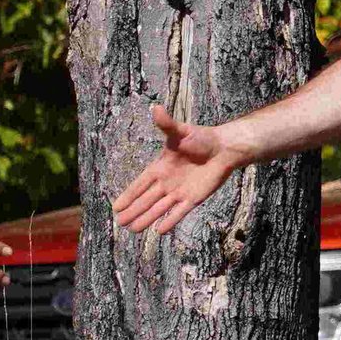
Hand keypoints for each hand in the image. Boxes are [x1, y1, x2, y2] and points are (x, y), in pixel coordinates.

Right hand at [112, 105, 246, 235]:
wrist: (224, 148)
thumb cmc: (202, 138)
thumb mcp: (181, 131)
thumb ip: (166, 124)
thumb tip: (155, 108)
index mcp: (160, 167)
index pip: (140, 184)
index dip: (128, 195)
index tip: (115, 206)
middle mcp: (167, 182)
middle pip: (146, 200)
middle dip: (133, 211)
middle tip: (120, 223)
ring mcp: (179, 192)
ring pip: (159, 209)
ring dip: (146, 218)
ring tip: (133, 230)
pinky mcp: (193, 198)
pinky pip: (179, 212)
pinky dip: (170, 221)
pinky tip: (159, 231)